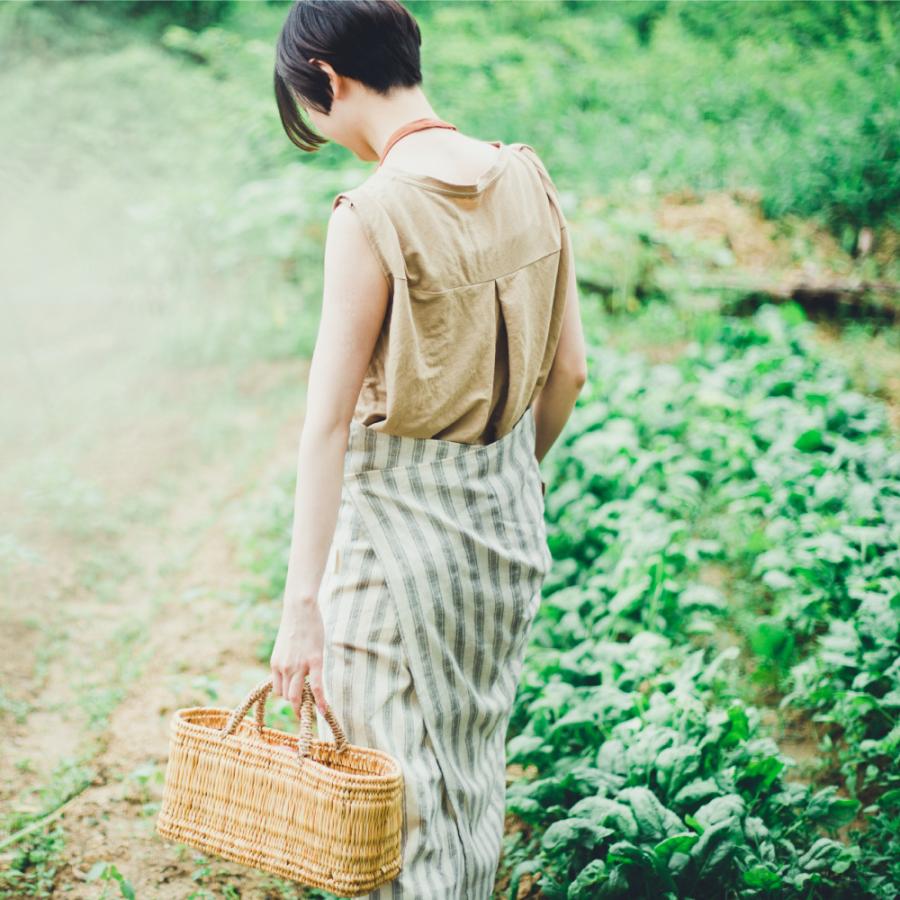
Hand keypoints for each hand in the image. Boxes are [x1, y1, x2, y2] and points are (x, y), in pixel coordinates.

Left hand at [269, 598, 327, 717]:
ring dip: (304, 707)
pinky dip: (319, 701)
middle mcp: (284, 668)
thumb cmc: (295, 625)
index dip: (287, 696)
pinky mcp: (314, 661)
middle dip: (296, 704)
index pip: (278, 690)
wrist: (300, 609)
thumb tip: (293, 669)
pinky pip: (315, 687)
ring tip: (312, 713)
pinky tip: (324, 710)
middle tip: (306, 710)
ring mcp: (298, 666)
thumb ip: (286, 660)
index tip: (296, 698)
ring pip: (297, 696)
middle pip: (286, 696)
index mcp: (276, 664)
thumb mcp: (284, 646)